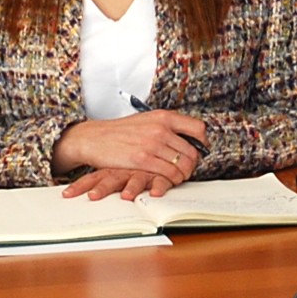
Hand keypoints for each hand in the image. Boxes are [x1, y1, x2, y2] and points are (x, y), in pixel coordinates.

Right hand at [53, 111, 208, 198]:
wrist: (94, 138)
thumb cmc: (119, 131)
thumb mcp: (146, 120)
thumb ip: (166, 127)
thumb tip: (187, 137)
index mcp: (163, 117)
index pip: (198, 128)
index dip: (202, 142)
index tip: (200, 150)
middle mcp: (161, 129)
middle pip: (192, 151)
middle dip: (192, 164)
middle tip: (186, 169)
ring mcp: (152, 144)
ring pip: (182, 164)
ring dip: (183, 174)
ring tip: (176, 176)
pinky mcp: (142, 159)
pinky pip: (169, 173)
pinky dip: (172, 180)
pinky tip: (167, 180)